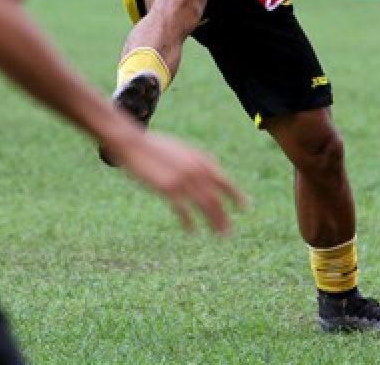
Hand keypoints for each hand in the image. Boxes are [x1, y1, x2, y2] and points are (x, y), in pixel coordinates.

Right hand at [105, 131, 246, 234]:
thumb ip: (196, 164)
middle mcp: (196, 170)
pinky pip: (183, 211)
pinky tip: (192, 232)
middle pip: (216, 199)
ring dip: (213, 222)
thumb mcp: (182, 151)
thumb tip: (208, 177)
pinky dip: (189, 223)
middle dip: (223, 216)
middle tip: (228, 232)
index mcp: (201, 159)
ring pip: (205, 206)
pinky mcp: (168, 189)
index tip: (245, 207)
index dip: (236, 195)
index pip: (225, 181)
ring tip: (218, 235)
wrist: (134, 144)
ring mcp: (183, 180)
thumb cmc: (156, 148)